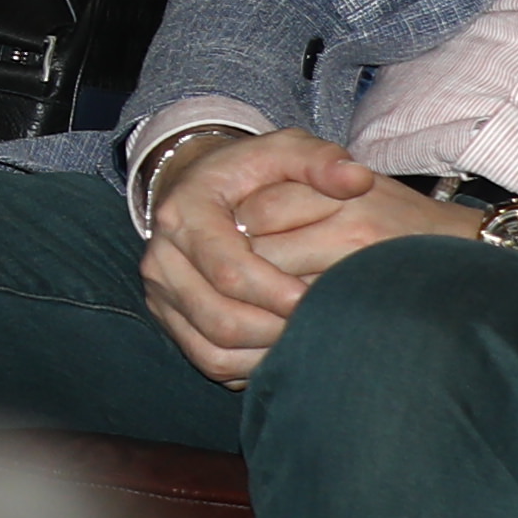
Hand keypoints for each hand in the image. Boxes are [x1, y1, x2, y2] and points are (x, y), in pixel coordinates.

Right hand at [138, 129, 440, 384]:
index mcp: (185, 213)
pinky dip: (249, 366)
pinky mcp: (167, 317)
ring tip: (307, 337)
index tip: (319, 296)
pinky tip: (283, 349)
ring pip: (214, 347)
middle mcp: (162, 257)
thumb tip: (357, 179)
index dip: (279, 292)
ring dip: (267, 352)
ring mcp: (161, 292)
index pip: (230, 270)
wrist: (202, 187)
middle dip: (278, 328)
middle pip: (221, 318)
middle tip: (320, 323)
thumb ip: (320, 160)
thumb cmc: (251, 171)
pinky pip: (207, 359)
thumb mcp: (283, 150)